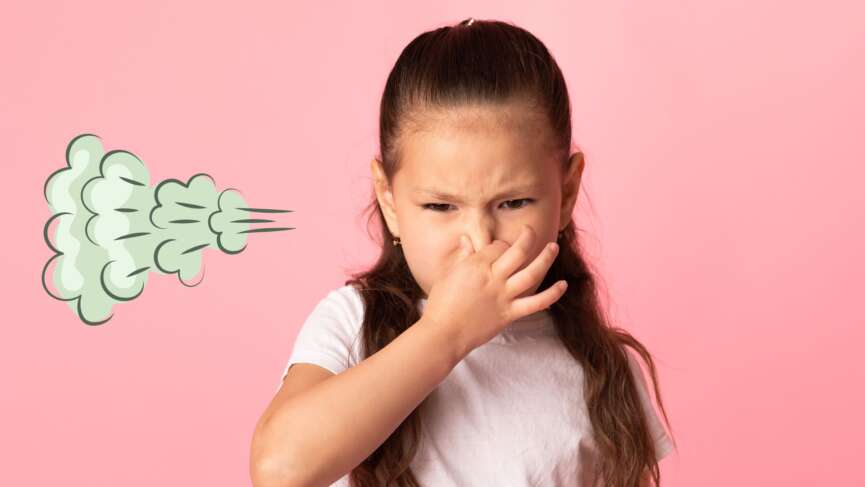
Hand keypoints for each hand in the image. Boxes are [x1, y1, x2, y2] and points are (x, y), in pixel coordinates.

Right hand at [421, 224, 566, 355]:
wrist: (444, 333)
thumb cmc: (440, 304)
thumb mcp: (448, 275)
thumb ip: (462, 257)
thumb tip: (466, 240)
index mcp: (476, 265)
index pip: (497, 246)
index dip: (500, 245)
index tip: (500, 248)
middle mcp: (493, 278)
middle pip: (518, 251)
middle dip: (528, 237)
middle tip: (532, 231)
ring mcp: (504, 296)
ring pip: (532, 273)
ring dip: (546, 258)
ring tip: (554, 247)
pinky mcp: (510, 313)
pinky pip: (537, 303)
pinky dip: (552, 294)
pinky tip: (563, 285)